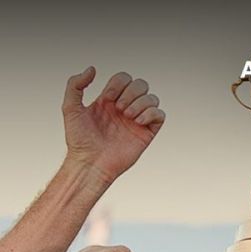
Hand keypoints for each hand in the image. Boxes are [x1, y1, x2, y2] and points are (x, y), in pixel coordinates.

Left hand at [62, 68, 165, 184]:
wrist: (91, 163)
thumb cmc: (79, 140)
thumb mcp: (70, 107)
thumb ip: (75, 84)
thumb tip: (93, 69)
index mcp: (109, 101)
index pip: (123, 78)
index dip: (118, 83)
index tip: (107, 99)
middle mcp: (125, 109)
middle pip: (141, 84)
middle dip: (131, 92)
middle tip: (119, 109)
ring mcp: (137, 121)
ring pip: (152, 98)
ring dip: (140, 103)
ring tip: (127, 117)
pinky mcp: (146, 134)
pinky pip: (160, 115)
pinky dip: (151, 114)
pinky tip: (137, 122)